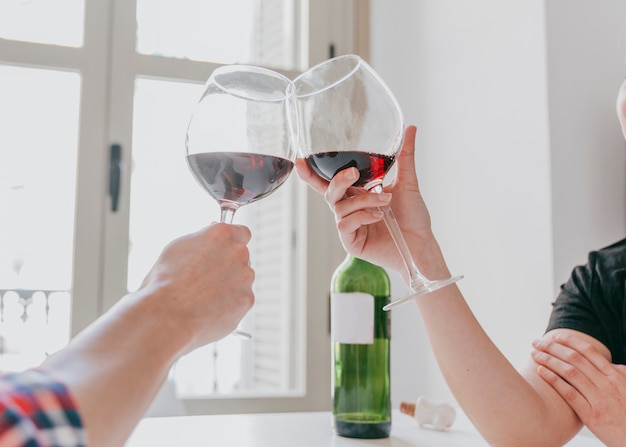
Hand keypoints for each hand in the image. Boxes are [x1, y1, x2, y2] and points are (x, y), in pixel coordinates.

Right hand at [139, 222, 254, 350]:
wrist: (167, 315)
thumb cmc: (165, 282)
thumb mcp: (178, 248)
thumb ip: (202, 242)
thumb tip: (208, 243)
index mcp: (221, 234)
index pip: (241, 232)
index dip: (231, 243)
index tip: (224, 250)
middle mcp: (238, 252)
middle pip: (241, 257)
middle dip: (228, 266)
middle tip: (205, 280)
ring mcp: (245, 276)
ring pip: (242, 280)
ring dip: (229, 286)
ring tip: (203, 297)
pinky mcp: (247, 299)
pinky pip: (241, 300)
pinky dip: (229, 305)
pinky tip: (209, 309)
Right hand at [296, 125, 443, 277]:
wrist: (421, 243)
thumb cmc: (413, 216)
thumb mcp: (408, 181)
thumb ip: (404, 156)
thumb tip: (411, 127)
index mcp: (357, 193)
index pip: (328, 182)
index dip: (311, 173)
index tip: (300, 159)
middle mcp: (350, 208)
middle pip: (329, 191)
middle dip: (338, 180)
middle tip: (353, 173)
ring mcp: (349, 226)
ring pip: (339, 207)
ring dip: (362, 200)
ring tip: (385, 200)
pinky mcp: (351, 242)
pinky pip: (344, 225)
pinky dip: (361, 217)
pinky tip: (377, 216)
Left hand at [532, 331, 625, 446]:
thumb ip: (615, 374)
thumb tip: (603, 362)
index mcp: (616, 375)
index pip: (589, 351)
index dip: (570, 341)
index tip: (554, 336)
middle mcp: (607, 384)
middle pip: (575, 358)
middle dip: (553, 347)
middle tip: (536, 342)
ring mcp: (599, 399)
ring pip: (570, 372)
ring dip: (549, 360)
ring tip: (534, 354)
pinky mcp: (592, 416)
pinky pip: (569, 393)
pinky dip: (553, 380)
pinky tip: (541, 372)